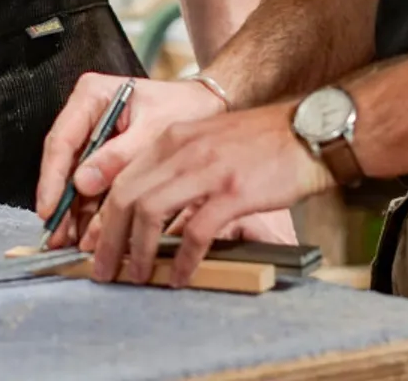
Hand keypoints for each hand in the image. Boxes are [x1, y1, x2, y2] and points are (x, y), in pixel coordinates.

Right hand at [34, 74, 225, 247]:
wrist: (206, 106)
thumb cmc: (183, 108)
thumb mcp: (153, 132)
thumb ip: (118, 157)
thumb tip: (82, 183)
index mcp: (91, 95)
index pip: (62, 139)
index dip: (53, 177)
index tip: (49, 208)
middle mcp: (86, 114)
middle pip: (64, 161)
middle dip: (61, 201)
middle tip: (58, 234)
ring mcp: (93, 135)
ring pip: (74, 177)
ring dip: (73, 211)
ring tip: (71, 242)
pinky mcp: (103, 155)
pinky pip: (91, 184)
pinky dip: (90, 209)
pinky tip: (88, 234)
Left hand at [85, 101, 334, 286]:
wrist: (310, 129)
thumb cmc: (263, 142)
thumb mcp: (209, 142)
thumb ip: (178, 167)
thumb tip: (148, 210)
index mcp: (173, 138)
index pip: (122, 178)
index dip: (104, 216)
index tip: (97, 244)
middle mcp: (183, 150)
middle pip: (126, 197)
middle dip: (108, 239)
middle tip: (103, 269)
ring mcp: (208, 169)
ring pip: (150, 213)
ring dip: (138, 252)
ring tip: (137, 276)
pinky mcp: (234, 192)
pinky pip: (195, 231)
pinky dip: (183, 260)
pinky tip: (181, 277)